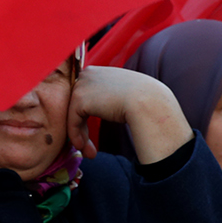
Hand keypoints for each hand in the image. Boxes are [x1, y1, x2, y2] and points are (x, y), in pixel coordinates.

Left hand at [67, 66, 191, 163]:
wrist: (149, 103)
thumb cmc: (144, 101)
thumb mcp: (123, 92)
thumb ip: (110, 96)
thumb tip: (105, 107)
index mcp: (97, 71)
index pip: (84, 95)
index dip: (86, 116)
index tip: (91, 133)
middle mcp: (87, 74)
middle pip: (77, 105)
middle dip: (81, 128)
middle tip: (87, 147)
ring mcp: (82, 85)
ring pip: (73, 114)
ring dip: (80, 135)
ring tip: (88, 152)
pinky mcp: (80, 98)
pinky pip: (72, 120)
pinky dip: (76, 135)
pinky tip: (83, 146)